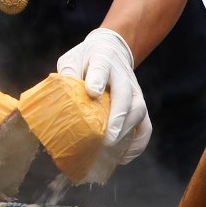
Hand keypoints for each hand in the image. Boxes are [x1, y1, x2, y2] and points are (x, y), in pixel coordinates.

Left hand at [57, 29, 151, 174]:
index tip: (92, 92)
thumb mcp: (72, 59)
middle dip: (117, 118)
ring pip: (138, 111)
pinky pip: (146, 126)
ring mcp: (135, 91)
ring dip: (127, 132)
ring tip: (111, 149)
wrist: (111, 49)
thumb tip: (59, 99)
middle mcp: (123, 76)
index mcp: (103, 59)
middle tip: (107, 138)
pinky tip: (122, 157)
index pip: (101, 68)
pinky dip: (137, 144)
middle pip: (125, 96)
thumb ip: (67, 74)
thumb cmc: (86, 59)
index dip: (97, 80)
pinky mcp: (139, 105)